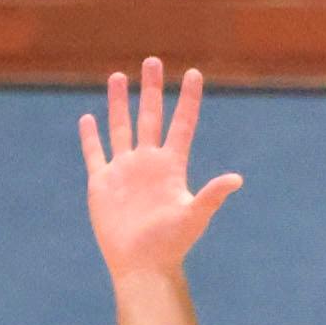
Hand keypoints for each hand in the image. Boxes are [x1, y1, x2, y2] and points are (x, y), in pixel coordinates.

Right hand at [80, 60, 240, 281]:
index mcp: (172, 167)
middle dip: (151, 89)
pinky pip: (95, 153)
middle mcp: (149, 163)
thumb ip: (212, 195)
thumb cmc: (171, 244)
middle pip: (150, 117)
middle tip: (152, 61)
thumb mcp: (194, 216)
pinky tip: (88, 118)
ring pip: (121, 127)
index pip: (182, 124)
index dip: (188, 100)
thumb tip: (237, 179)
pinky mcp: (102, 182)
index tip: (193, 73)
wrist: (142, 264)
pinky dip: (91, 136)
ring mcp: (125, 170)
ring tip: (118, 76)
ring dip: (119, 103)